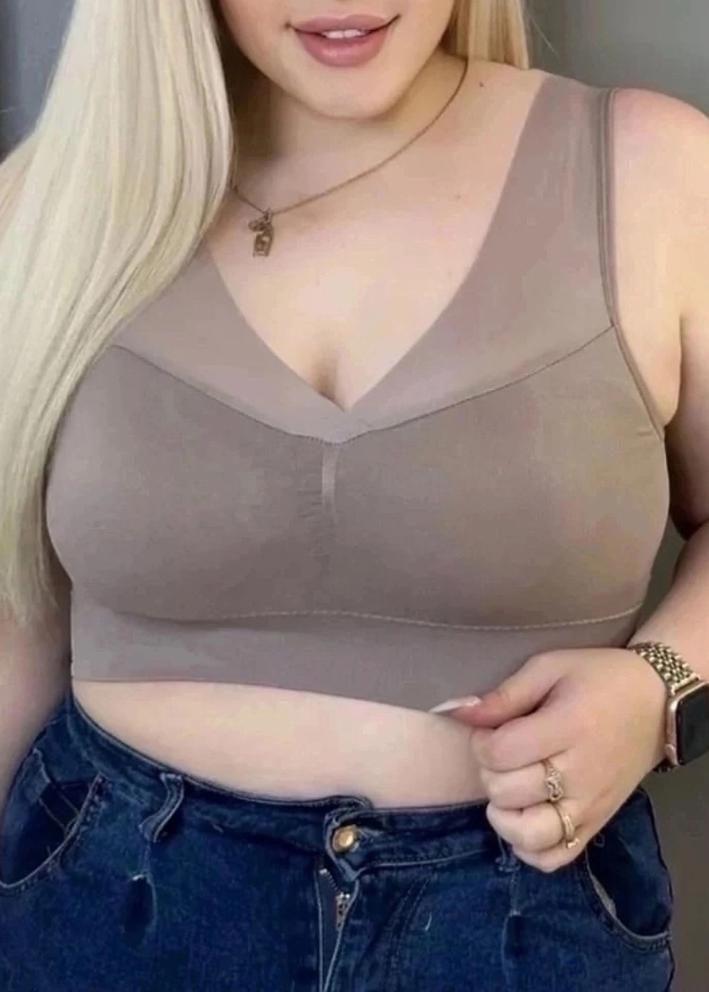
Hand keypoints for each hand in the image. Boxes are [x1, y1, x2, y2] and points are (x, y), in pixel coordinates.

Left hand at [431, 647, 667, 871]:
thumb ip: (504, 695)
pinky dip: (528, 848)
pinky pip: (553, 858)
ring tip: (508, 790)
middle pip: (507, 792)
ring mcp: (590, 806)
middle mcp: (580, 774)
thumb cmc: (598, 678)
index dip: (480, 742)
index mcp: (567, 728)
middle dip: (490, 771)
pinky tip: (523, 817)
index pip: (500, 753)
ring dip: (504, 815)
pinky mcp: (596, 826)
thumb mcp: (550, 668)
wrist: (656, 702)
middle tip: (503, 754)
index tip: (489, 730)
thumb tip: (457, 713)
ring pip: (528, 836)